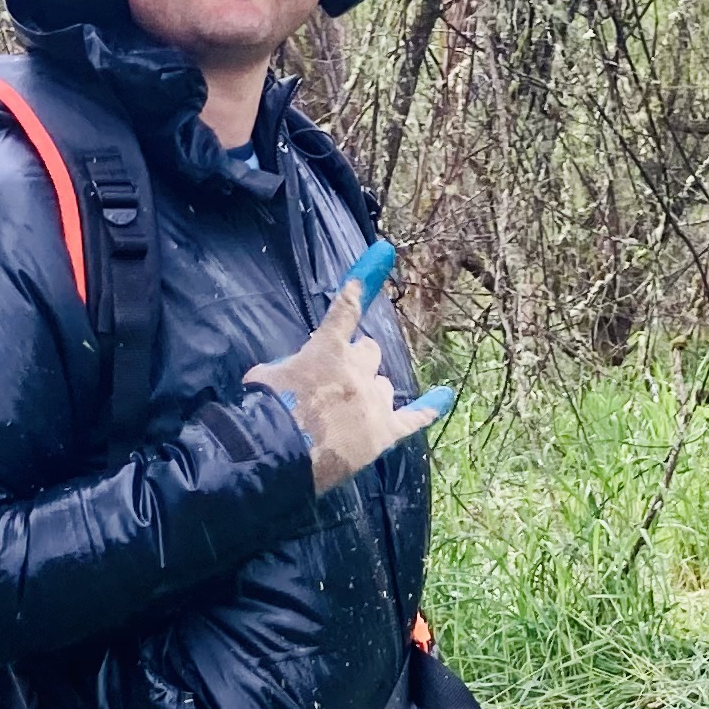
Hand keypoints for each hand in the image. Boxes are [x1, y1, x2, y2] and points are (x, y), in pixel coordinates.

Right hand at [246, 241, 453, 491]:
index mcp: (327, 351)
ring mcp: (374, 401)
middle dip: (357, 360)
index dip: (362, 281)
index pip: (345, 309)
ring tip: (346, 413)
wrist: (278, 455)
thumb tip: (298, 374)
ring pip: (383, 384)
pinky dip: (429, 408)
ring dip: (369, 390)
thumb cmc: (264, 413)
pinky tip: (444, 398)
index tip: (384, 253)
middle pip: (370, 352)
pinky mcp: (383, 433)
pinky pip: (413, 418)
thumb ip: (290, 367)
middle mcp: (358, 370)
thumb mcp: (265, 377)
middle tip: (336, 382)